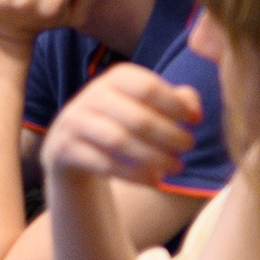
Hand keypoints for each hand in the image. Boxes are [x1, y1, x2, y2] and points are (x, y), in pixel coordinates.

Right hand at [40, 63, 199, 187]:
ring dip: (154, 157)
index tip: (195, 121)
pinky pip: (103, 164)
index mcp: (116, 78)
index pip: (148, 87)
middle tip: (189, 147)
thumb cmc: (124, 122)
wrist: (72, 146)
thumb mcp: (149, 105)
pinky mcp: (64, 148)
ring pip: (119, 141)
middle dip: (169, 135)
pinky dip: (134, 174)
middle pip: (137, 117)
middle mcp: (92, 96)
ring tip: (177, 167)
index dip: (175, 105)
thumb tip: (194, 111)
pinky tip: (155, 181)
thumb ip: (177, 101)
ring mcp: (75, 122)